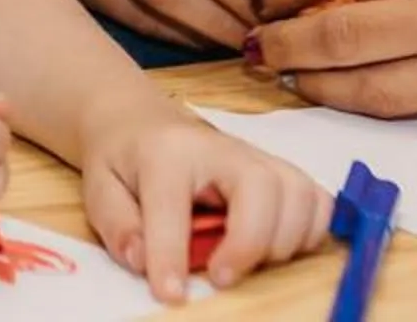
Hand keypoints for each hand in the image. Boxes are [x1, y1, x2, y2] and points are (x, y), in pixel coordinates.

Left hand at [74, 94, 336, 303]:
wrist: (142, 120)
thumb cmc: (124, 158)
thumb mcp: (99, 186)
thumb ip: (118, 225)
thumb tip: (142, 262)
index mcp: (167, 152)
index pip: (173, 204)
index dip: (172, 254)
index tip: (171, 294)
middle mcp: (220, 148)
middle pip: (260, 187)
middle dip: (250, 242)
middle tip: (221, 277)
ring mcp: (256, 156)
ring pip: (298, 192)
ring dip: (284, 240)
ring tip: (251, 263)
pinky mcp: (279, 170)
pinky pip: (317, 199)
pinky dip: (310, 230)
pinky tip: (279, 248)